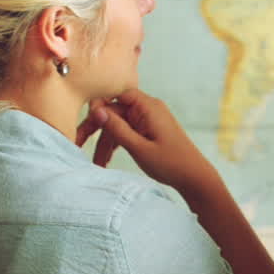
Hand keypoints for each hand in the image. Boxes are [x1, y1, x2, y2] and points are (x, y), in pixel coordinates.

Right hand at [76, 88, 218, 196]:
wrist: (195, 177)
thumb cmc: (170, 163)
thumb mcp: (139, 148)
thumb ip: (117, 128)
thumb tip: (96, 109)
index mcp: (148, 107)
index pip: (117, 96)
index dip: (99, 107)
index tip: (85, 124)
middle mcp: (149, 108)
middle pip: (115, 111)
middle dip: (97, 128)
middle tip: (78, 144)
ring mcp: (149, 119)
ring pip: (119, 124)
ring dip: (106, 142)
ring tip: (97, 164)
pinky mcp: (150, 130)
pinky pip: (128, 131)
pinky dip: (117, 144)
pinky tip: (106, 160)